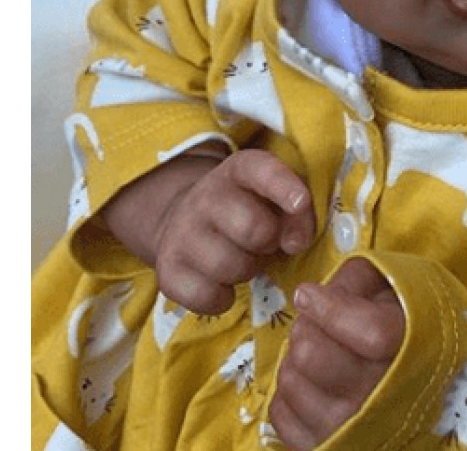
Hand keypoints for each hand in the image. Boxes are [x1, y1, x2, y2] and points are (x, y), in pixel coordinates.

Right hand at [153, 149, 314, 313]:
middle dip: (270, 242)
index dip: (283, 185)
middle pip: (252, 228)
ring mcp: (181, 232)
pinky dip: (222, 298)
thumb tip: (296, 242)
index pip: (260, 169)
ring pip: (229, 266)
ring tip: (245, 259)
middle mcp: (205, 196)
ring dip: (248, 270)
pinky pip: (205, 297)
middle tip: (267, 243)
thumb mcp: (273, 196)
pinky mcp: (166, 270)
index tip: (301, 203)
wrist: (186, 221)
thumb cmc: (247, 208)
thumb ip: (297, 210)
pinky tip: (223, 283)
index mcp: (239, 170)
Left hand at [269, 259, 405, 449]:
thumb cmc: (400, 329)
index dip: (331, 308)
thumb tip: (314, 294)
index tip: (308, 294)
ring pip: (291, 381)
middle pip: (312, 354)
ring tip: (317, 351)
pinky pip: (280, 412)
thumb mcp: (393, 289)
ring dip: (295, 358)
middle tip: (316, 322)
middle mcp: (380, 397)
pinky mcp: (321, 445)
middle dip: (306, 327)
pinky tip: (311, 381)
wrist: (412, 386)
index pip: (370, 332)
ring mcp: (349, 427)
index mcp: (408, 351)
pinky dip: (289, 391)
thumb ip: (358, 278)